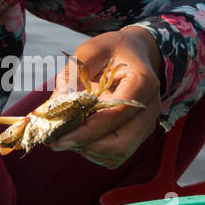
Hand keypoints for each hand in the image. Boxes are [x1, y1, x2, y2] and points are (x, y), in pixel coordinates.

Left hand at [49, 27, 163, 168]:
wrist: (135, 54)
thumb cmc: (113, 50)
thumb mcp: (90, 50)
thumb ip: (72, 76)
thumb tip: (55, 106)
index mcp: (142, 82)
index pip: (115, 115)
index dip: (85, 130)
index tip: (57, 137)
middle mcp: (150, 108)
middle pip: (120, 144)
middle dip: (85, 146)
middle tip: (56, 140)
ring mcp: (146, 124)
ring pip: (117, 154)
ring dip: (87, 149)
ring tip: (66, 133)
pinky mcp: (138, 135)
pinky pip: (115, 155)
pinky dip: (94, 150)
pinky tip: (80, 134)